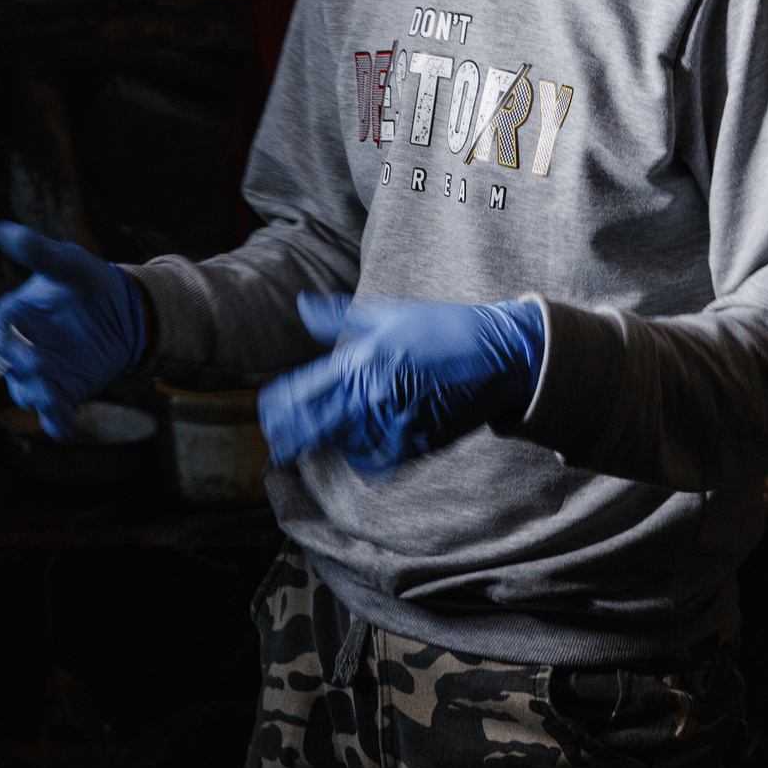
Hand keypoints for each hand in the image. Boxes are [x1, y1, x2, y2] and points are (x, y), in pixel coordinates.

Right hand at [0, 221, 148, 439]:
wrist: (127, 310)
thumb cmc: (88, 282)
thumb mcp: (69, 263)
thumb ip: (38, 251)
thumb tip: (3, 229)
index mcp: (14, 316)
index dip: (0, 334)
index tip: (13, 333)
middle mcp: (22, 349)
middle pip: (8, 365)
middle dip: (21, 365)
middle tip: (40, 361)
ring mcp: (43, 373)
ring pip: (27, 392)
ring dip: (36, 394)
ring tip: (51, 394)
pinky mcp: (66, 392)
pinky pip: (55, 415)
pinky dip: (57, 424)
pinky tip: (66, 428)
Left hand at [258, 293, 547, 473]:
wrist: (497, 353)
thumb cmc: (440, 326)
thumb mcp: (387, 313)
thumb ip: (337, 317)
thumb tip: (302, 305)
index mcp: (360, 359)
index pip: (299, 392)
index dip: (276, 407)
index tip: (269, 413)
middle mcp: (373, 393)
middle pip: (311, 428)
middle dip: (289, 435)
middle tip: (278, 441)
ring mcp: (395, 421)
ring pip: (341, 447)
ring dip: (327, 445)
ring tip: (319, 441)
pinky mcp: (417, 443)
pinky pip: (375, 462)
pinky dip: (361, 458)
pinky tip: (358, 447)